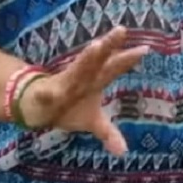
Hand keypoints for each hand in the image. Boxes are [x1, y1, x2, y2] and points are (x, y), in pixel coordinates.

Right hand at [18, 26, 148, 155]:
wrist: (36, 108)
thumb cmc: (70, 108)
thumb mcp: (91, 121)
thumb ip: (108, 133)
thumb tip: (123, 152)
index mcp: (95, 80)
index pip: (114, 67)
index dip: (128, 59)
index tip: (145, 48)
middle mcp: (82, 78)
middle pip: (98, 60)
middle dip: (108, 46)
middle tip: (121, 30)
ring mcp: (65, 84)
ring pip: (76, 69)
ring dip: (86, 59)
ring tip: (95, 46)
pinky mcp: (46, 95)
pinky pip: (46, 94)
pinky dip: (45, 94)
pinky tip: (44, 93)